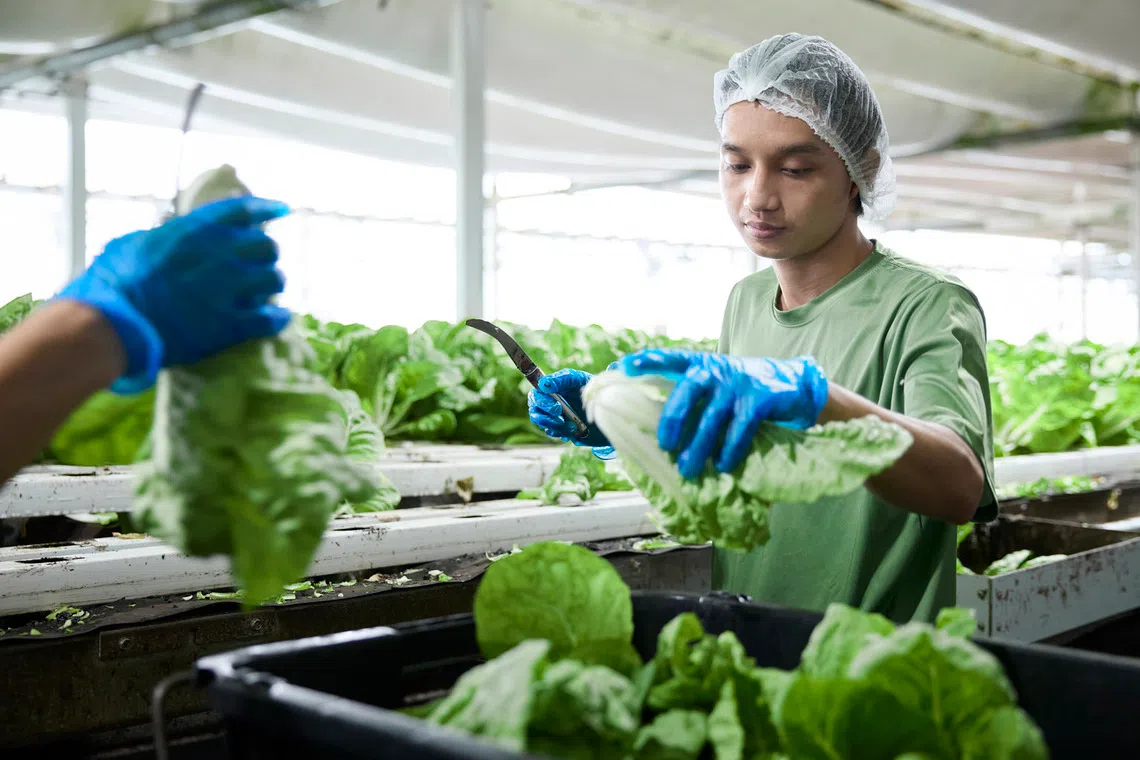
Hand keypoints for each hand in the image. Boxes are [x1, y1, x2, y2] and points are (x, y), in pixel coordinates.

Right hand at [58, 196, 292, 393]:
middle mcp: (216, 255)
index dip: (265, 209)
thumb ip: (162, 238)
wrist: (111, 326)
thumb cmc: (111, 285)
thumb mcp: (132, 245)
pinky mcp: (230, 325)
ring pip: (274, 279)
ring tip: (265, 294)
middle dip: (265, 255)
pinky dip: (278, 318)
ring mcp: (226, 290)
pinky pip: (270, 318)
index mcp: (191, 232)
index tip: (282, 210)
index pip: (240, 212)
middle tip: (259, 266)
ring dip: (272, 285)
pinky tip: (279, 319)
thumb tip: (169, 235)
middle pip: (265, 245)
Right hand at [527, 368, 612, 448]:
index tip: (555, 405)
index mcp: (552, 390)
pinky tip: (574, 430)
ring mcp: (555, 417)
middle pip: (535, 411)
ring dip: (555, 426)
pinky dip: (562, 433)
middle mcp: (550, 403)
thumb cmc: (591, 388)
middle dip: (546, 416)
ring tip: (572, 426)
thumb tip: (543, 384)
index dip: (541, 400)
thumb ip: (562, 379)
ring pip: (543, 424)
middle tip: (559, 414)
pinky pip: (554, 433)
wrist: (608, 409)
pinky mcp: (562, 429)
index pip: (536, 394)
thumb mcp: (579, 380)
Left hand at [620, 349, 828, 478]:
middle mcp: (716, 369)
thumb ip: (689, 396)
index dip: (645, 362)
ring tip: (689, 469)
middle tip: (665, 446)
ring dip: (698, 446)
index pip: (669, 359)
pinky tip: (723, 465)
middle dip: (672, 420)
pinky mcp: (760, 399)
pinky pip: (740, 428)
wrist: (793, 382)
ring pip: (711, 417)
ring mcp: (739, 383)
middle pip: (687, 391)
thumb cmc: (741, 390)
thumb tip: (654, 431)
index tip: (620, 368)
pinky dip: (729, 449)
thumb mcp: (715, 384)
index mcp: (700, 365)